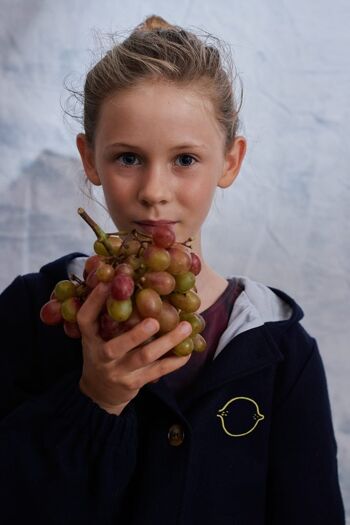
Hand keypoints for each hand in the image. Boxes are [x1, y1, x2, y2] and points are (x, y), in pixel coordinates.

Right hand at [77, 282, 191, 414]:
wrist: (99, 394)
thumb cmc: (102, 355)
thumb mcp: (96, 337)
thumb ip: (106, 315)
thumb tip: (126, 279)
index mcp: (90, 339)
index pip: (85, 319)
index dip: (94, 301)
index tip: (107, 283)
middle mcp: (101, 356)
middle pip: (117, 346)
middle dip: (137, 334)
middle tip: (155, 320)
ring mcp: (118, 372)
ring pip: (144, 357)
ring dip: (167, 342)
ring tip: (185, 327)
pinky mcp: (134, 384)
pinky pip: (158, 371)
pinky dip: (175, 361)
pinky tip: (189, 350)